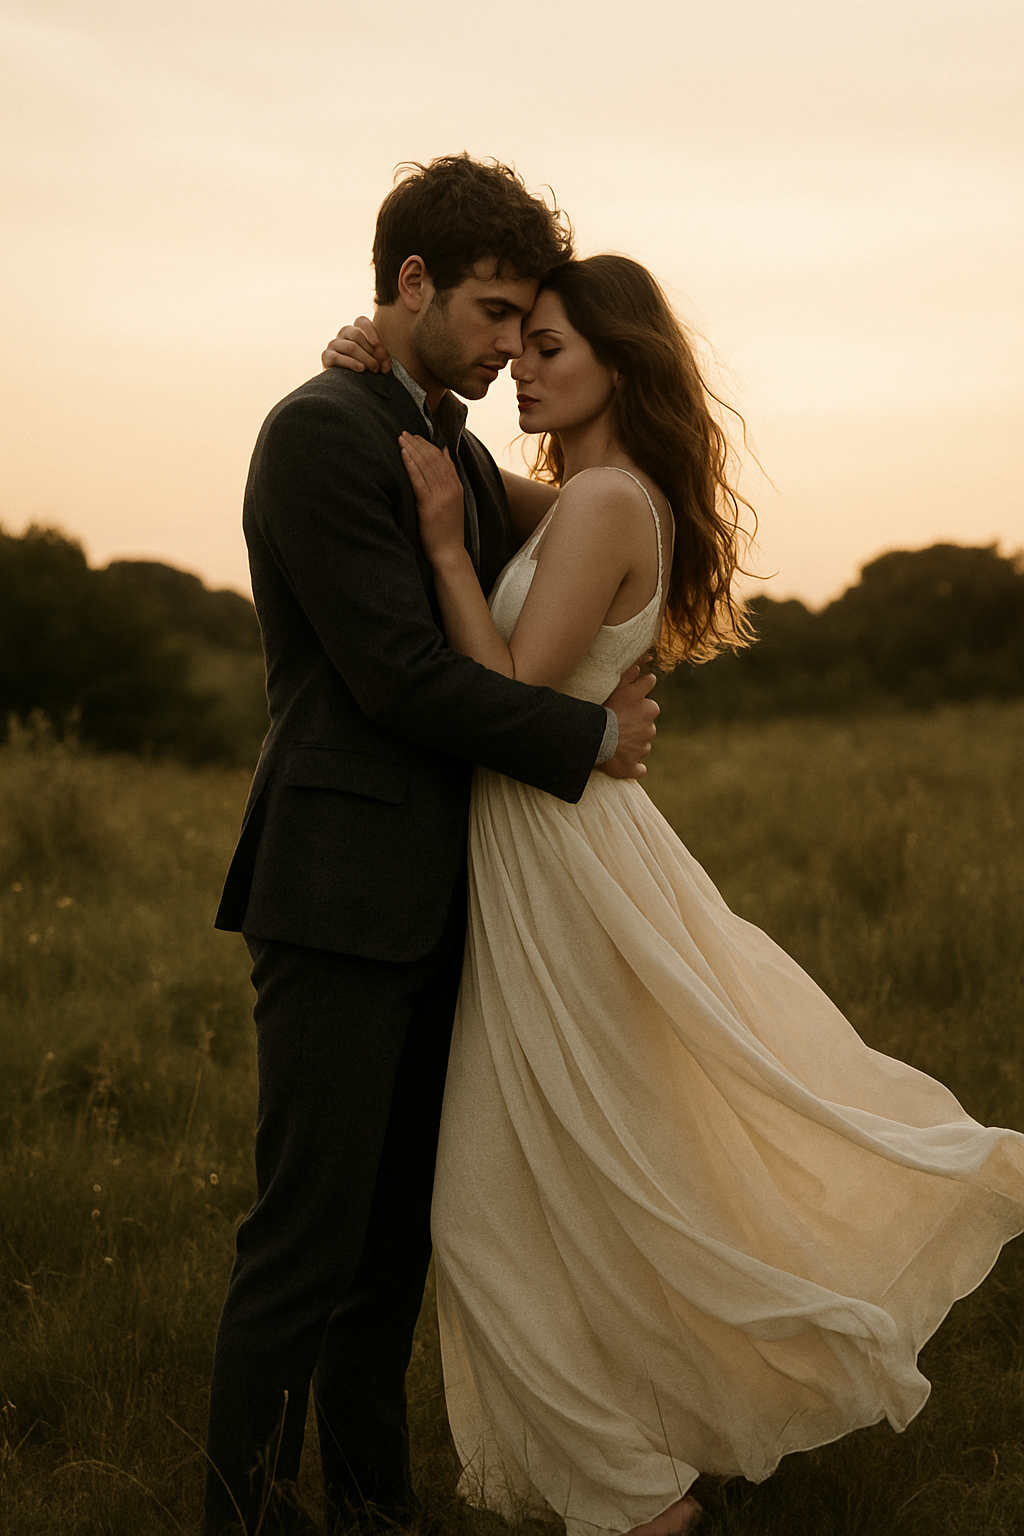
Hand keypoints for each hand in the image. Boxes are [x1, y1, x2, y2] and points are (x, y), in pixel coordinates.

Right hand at [322, 316, 391, 373]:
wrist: (347, 382)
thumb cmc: (366, 366)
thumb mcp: (376, 357)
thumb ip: (382, 358)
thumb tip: (386, 368)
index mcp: (356, 328)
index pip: (362, 322)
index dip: (371, 332)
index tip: (378, 346)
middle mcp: (344, 333)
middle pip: (357, 335)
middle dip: (372, 351)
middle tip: (381, 365)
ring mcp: (334, 343)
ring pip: (351, 347)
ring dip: (366, 358)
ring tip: (375, 369)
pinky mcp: (327, 356)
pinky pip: (338, 358)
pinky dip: (351, 363)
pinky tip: (361, 369)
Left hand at [399, 432, 465, 565]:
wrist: (449, 552)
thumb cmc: (447, 529)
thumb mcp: (454, 501)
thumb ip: (450, 477)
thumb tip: (444, 452)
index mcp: (456, 487)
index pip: (442, 459)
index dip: (427, 445)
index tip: (415, 437)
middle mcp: (450, 489)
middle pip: (433, 459)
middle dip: (417, 444)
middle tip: (403, 433)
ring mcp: (440, 497)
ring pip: (425, 467)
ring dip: (412, 451)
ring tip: (400, 439)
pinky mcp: (429, 506)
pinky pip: (419, 481)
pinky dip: (410, 465)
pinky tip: (403, 455)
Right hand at [598, 662, 657, 779]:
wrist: (594, 739)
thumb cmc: (603, 710)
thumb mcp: (616, 688)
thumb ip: (629, 677)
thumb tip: (640, 668)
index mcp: (649, 707)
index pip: (650, 696)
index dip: (639, 694)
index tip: (630, 697)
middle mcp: (650, 727)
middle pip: (646, 721)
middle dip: (636, 722)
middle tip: (618, 721)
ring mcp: (643, 748)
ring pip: (642, 744)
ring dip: (632, 743)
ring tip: (613, 740)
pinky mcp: (634, 766)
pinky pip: (638, 768)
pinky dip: (633, 766)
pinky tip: (623, 763)